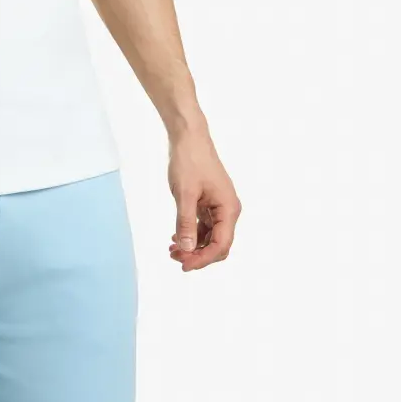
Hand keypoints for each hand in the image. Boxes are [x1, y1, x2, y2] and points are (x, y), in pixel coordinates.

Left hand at [166, 127, 241, 271]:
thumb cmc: (189, 160)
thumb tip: (187, 250)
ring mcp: (219, 206)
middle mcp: (228, 210)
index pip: (220, 245)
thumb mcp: (184, 194)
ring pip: (209, 236)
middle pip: (217, 244)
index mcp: (228, 209)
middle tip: (174, 257)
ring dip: (193, 245)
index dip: (203, 259)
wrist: (188, 136)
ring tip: (172, 250)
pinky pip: (204, 226)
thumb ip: (185, 223)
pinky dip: (191, 233)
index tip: (184, 265)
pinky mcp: (209, 202)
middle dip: (197, 254)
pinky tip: (176, 237)